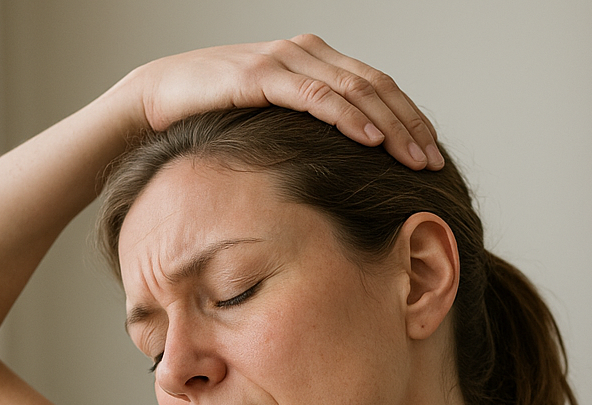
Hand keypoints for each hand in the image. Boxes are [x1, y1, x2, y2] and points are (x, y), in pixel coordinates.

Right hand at [123, 35, 442, 169]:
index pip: (375, 87)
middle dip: (409, 125)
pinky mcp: (263, 76)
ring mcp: (286, 60)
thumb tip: (337, 165)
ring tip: (413, 157)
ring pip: (353, 91)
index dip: (408, 118)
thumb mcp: (270, 121)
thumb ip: (304, 129)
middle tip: (433, 160)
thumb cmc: (213, 116)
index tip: (431, 152)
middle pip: (374, 88)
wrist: (158, 97)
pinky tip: (371, 140)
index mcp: (314, 60)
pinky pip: (317, 97)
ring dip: (389, 126)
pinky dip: (348, 118)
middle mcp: (306, 52)